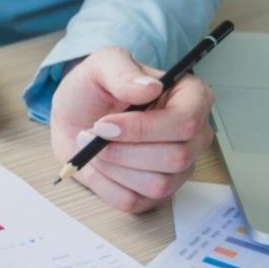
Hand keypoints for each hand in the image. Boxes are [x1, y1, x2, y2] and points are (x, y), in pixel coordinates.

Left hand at [50, 46, 214, 212]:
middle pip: (176, 157)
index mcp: (192, 97)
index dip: (143, 129)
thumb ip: (122, 70)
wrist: (74, 117)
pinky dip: (106, 186)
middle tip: (89, 134)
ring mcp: (179, 168)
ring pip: (158, 185)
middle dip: (123, 151)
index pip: (186, 122)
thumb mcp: (101, 65)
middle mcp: (194, 135)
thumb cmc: (94, 89)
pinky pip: (135, 202)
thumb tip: (150, 88)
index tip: (104, 124)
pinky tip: (98, 166)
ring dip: (114, 168)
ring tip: (92, 147)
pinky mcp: (156, 193)